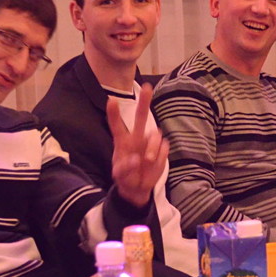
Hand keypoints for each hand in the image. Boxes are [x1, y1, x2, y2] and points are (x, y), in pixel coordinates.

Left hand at [108, 91, 166, 206]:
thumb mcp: (119, 176)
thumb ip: (125, 168)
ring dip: (153, 146)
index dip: (114, 113)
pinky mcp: (162, 150)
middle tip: (148, 88)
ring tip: (148, 160)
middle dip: (145, 102)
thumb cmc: (126, 179)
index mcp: (122, 141)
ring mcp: (150, 143)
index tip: (111, 100)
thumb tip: (136, 159)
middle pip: (141, 117)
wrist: (138, 189)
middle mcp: (136, 138)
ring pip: (155, 134)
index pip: (117, 125)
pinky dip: (160, 155)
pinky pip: (164, 147)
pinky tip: (154, 163)